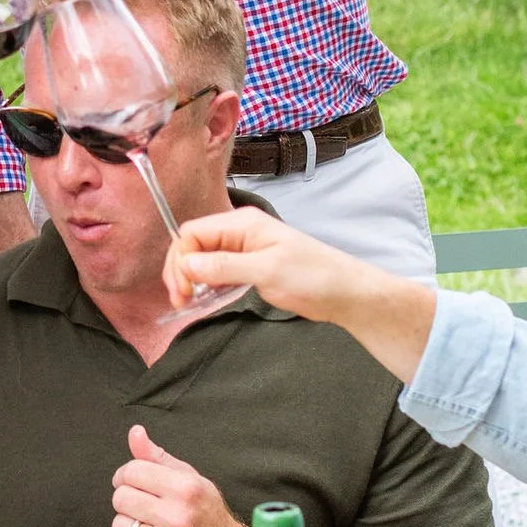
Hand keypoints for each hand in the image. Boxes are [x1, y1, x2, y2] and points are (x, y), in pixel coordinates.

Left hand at [110, 423, 249, 526]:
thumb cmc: (206, 515)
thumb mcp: (190, 480)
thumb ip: (158, 457)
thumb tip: (135, 432)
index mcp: (186, 489)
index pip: (132, 471)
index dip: (126, 475)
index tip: (134, 483)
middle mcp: (178, 518)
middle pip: (120, 498)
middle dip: (127, 501)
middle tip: (144, 508)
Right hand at [164, 208, 343, 315]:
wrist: (344, 292)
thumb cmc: (312, 276)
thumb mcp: (266, 271)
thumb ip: (224, 266)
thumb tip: (187, 265)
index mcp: (242, 224)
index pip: (193, 232)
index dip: (182, 259)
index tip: (183, 289)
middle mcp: (239, 232)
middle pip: (194, 245)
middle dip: (182, 270)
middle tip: (182, 300)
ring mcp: (244, 250)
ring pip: (204, 259)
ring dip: (192, 279)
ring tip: (189, 302)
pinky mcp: (250, 267)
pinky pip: (218, 271)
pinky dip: (207, 284)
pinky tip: (205, 299)